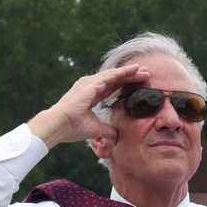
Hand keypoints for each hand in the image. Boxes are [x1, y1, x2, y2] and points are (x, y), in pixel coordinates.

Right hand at [26, 64, 152, 150]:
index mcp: (92, 95)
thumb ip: (108, 130)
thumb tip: (117, 137)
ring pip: (114, 75)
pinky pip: (110, 76)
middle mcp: (91, 86)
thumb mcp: (96, 129)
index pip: (112, 87)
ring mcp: (90, 83)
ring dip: (129, 72)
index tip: (139, 83)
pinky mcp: (91, 84)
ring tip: (142, 69)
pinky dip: (122, 73)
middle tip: (146, 73)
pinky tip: (132, 70)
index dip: (125, 85)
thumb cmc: (73, 127)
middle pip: (115, 79)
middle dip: (130, 76)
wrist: (60, 125)